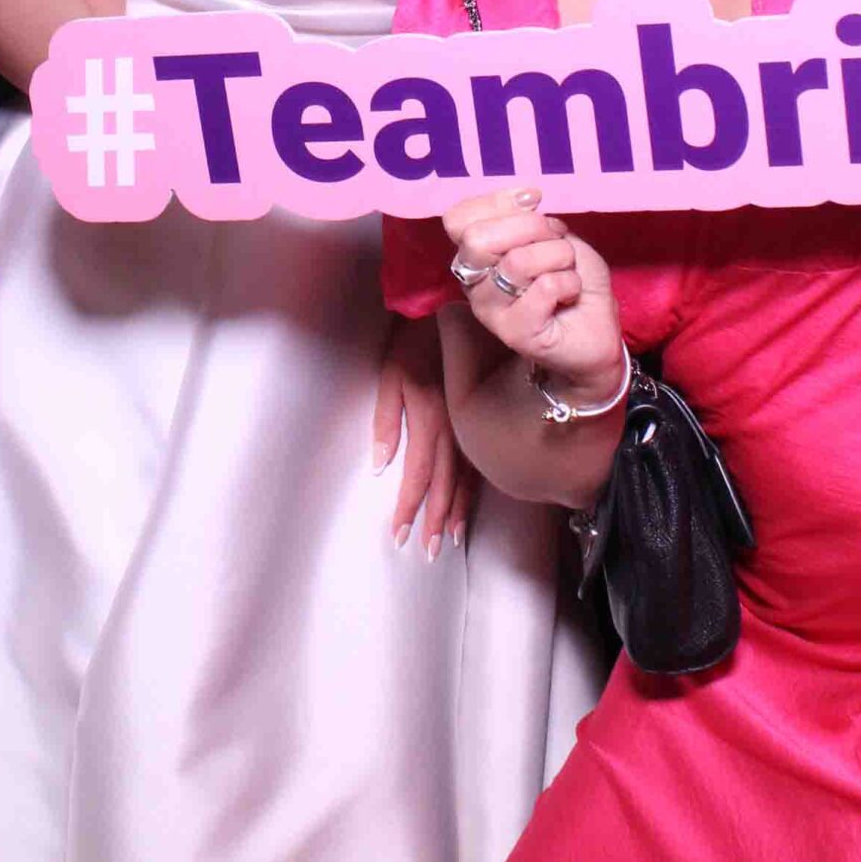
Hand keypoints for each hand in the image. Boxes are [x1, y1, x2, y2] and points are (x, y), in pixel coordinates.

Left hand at [372, 316, 474, 557]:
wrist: (454, 310)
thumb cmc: (412, 341)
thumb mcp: (390, 374)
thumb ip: (386, 421)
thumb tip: (379, 465)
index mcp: (428, 419)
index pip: (418, 476)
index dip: (409, 508)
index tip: (400, 535)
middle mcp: (454, 428)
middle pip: (445, 485)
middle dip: (436, 519)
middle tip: (429, 551)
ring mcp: (471, 424)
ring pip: (466, 479)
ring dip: (458, 511)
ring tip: (452, 540)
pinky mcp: (480, 416)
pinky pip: (481, 461)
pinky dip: (476, 489)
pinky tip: (472, 505)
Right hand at [443, 188, 623, 402]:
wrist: (597, 333)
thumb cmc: (573, 280)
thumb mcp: (555, 236)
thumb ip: (530, 218)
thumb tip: (526, 199)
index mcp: (476, 254)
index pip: (458, 218)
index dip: (496, 201)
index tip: (534, 200)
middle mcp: (473, 281)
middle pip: (477, 238)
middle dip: (530, 227)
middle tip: (556, 239)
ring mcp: (489, 310)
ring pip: (517, 262)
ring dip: (558, 257)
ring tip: (568, 271)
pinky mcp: (513, 333)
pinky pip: (544, 287)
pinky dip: (569, 283)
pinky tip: (570, 295)